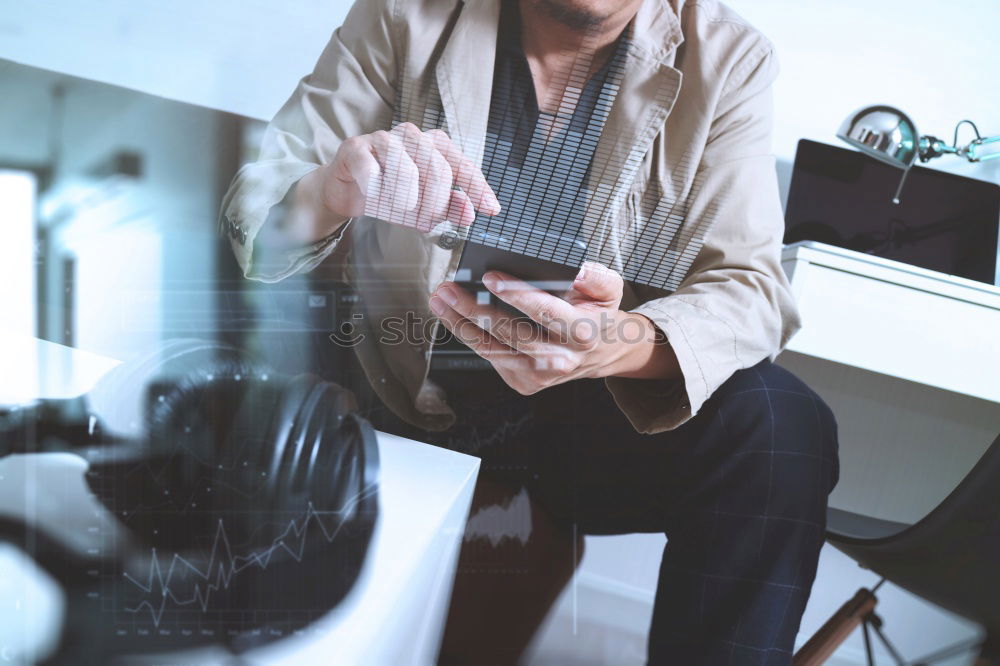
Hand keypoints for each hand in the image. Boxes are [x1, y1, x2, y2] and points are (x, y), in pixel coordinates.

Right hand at [321, 122, 500, 231]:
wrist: (345, 191)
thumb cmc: (388, 193)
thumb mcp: (423, 206)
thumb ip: (449, 207)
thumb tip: (469, 213)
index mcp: (433, 146)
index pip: (462, 165)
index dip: (477, 188)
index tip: (490, 209)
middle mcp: (412, 136)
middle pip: (437, 171)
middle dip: (433, 206)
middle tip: (425, 224)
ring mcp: (383, 139)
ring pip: (406, 170)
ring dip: (404, 202)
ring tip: (398, 209)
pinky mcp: (356, 148)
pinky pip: (371, 170)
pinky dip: (375, 190)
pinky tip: (372, 194)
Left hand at [428, 262, 678, 394]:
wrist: (601, 353)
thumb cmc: (598, 315)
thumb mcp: (609, 290)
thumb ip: (596, 276)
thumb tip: (575, 268)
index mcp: (580, 332)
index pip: (544, 312)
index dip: (515, 294)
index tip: (489, 277)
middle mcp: (559, 358)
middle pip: (509, 332)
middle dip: (473, 309)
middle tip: (448, 288)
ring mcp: (540, 375)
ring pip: (492, 349)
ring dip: (460, 324)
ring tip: (440, 301)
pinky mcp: (525, 383)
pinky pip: (492, 358)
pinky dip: (471, 337)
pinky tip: (455, 318)